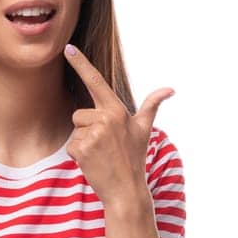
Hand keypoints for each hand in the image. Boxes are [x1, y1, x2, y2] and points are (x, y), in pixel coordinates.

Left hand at [62, 43, 174, 207]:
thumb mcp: (144, 129)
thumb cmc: (135, 158)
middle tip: (105, 145)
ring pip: (75, 130)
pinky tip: (93, 162)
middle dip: (87, 128)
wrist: (126, 190)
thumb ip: (152, 105)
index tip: (67, 48)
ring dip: (83, 142)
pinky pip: (71, 145)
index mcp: (117, 110)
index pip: (96, 81)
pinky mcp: (81, 149)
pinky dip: (78, 155)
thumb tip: (170, 89)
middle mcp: (105, 119)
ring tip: (100, 154)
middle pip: (79, 113)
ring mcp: (93, 134)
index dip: (80, 63)